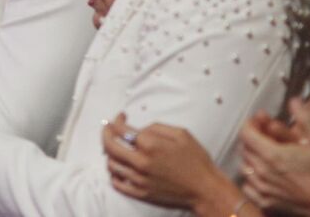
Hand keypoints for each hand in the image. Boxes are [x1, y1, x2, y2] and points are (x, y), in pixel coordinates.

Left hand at [103, 113, 240, 211]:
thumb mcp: (181, 133)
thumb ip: (156, 127)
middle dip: (106, 132)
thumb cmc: (196, 160)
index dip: (116, 120)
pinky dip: (114, 173)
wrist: (204, 189)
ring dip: (109, 153)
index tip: (120, 117)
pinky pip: (117, 183)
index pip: (120, 129)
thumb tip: (139, 129)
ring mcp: (139, 179)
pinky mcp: (140, 193)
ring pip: (111, 164)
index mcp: (150, 145)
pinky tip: (119, 167)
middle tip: (108, 128)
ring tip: (115, 147)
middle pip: (109, 145)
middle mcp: (141, 162)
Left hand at [239, 98, 309, 215]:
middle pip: (245, 147)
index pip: (246, 133)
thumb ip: (305, 117)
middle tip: (266, 134)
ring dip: (251, 155)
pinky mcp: (264, 201)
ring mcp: (261, 187)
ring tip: (265, 152)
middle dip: (253, 137)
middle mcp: (262, 171)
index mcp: (272, 154)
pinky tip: (263, 173)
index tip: (260, 121)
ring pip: (244, 166)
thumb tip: (294, 101)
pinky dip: (251, 177)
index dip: (251, 123)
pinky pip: (247, 186)